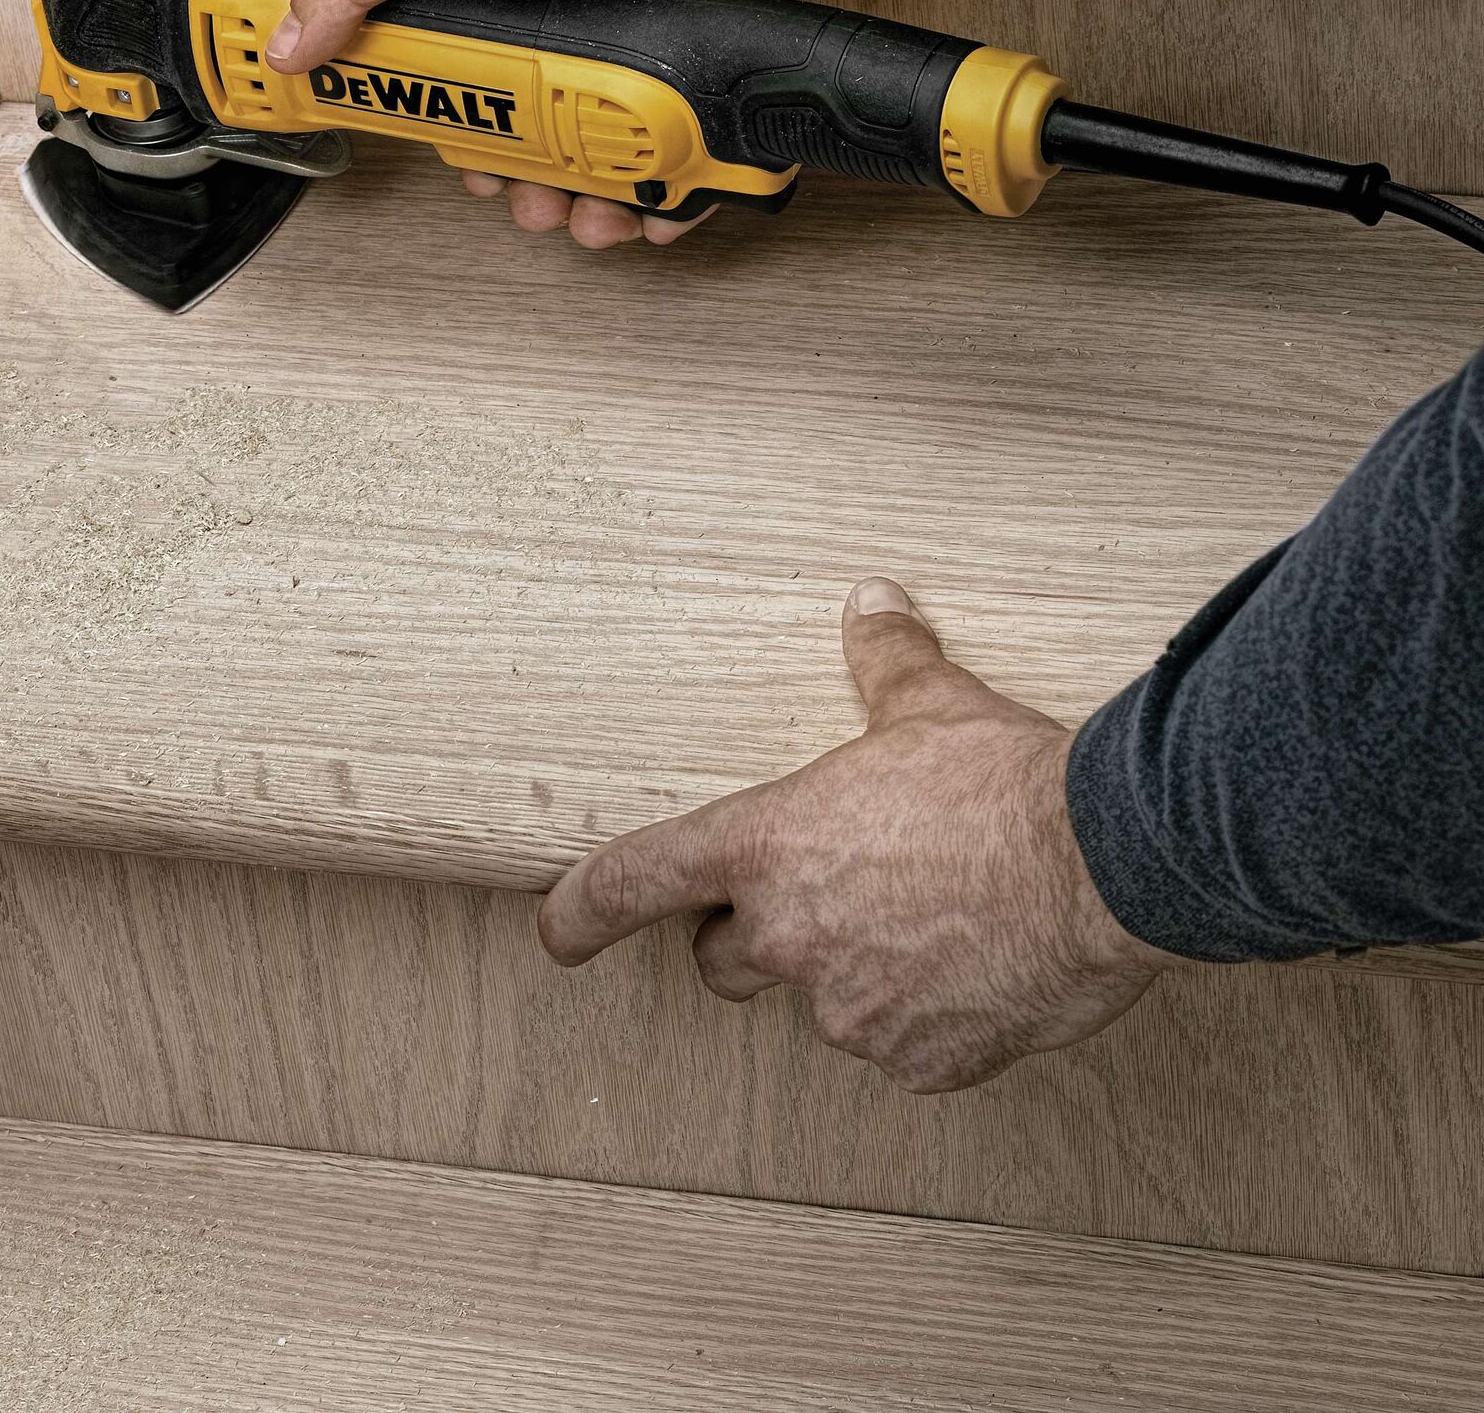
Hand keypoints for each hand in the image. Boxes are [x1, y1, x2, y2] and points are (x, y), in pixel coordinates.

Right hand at [264, 0, 949, 247]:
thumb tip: (289, 43)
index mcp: (491, 2)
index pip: (453, 90)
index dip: (451, 136)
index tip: (456, 162)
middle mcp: (559, 36)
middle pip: (528, 146)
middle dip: (524, 190)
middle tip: (528, 199)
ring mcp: (626, 63)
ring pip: (597, 171)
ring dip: (590, 211)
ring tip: (594, 214)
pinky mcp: (684, 87)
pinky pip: (670, 170)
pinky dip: (662, 204)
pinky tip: (652, 208)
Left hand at [538, 578, 1172, 1091]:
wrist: (1105, 865)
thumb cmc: (1007, 780)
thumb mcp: (929, 705)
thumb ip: (884, 659)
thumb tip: (871, 602)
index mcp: (766, 844)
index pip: (634, 881)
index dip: (581, 911)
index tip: (557, 934)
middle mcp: (790, 935)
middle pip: (721, 961)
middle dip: (751, 939)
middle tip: (816, 902)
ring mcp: (852, 1009)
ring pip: (820, 1004)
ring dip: (851, 972)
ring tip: (929, 921)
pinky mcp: (919, 1061)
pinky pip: (898, 1045)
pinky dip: (922, 1017)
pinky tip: (972, 969)